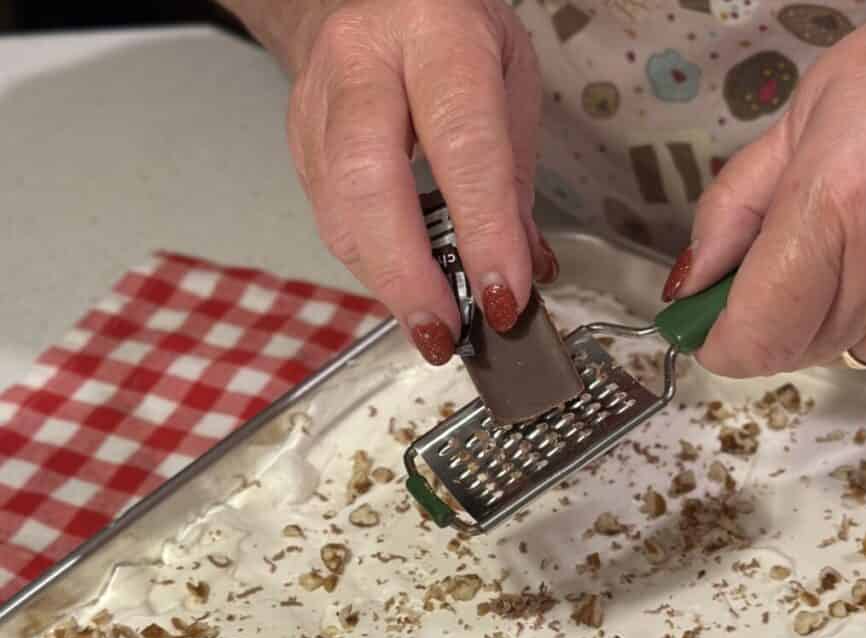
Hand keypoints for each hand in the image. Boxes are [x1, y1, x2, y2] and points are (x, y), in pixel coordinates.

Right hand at [286, 0, 555, 364]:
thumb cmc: (450, 33)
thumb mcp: (508, 80)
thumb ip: (513, 178)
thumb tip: (523, 270)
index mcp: (436, 32)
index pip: (462, 147)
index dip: (483, 234)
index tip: (502, 299)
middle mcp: (362, 60)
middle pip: (368, 184)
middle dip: (409, 276)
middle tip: (444, 333)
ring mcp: (317, 101)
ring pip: (338, 212)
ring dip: (388, 283)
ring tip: (431, 323)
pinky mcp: (298, 140)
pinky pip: (330, 218)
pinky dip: (372, 264)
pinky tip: (405, 284)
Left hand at [662, 0, 865, 377]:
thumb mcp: (808, 112)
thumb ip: (736, 204)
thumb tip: (691, 279)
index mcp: (836, 206)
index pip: (755, 337)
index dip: (720, 342)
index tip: (706, 325)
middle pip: (792, 349)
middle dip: (771, 316)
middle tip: (783, 258)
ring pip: (844, 347)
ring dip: (830, 311)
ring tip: (863, 231)